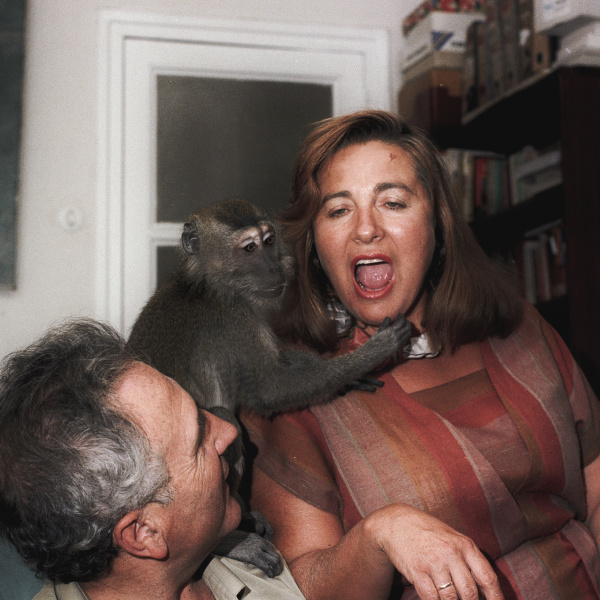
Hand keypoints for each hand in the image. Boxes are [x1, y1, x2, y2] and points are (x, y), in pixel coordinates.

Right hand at [366, 504, 502, 599]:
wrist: (397, 522)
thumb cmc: (428, 531)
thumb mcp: (452, 537)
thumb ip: (467, 558)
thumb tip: (483, 589)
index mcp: (465, 544)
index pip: (487, 577)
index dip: (496, 598)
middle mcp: (451, 553)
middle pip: (469, 592)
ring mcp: (433, 562)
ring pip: (451, 598)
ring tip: (448, 599)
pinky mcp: (417, 570)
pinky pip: (431, 597)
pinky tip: (435, 599)